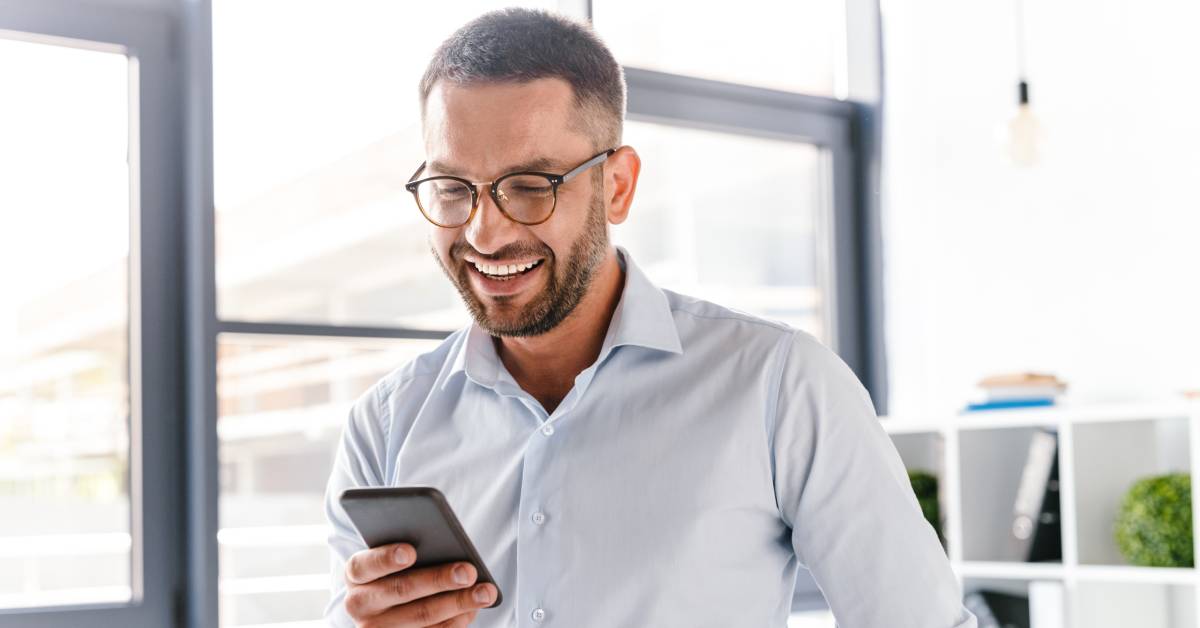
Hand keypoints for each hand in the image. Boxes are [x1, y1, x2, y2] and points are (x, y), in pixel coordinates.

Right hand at [344, 542, 497, 626]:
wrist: (385, 602)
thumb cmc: (397, 567)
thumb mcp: (393, 552)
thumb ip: (409, 546)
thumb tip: (446, 545)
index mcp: (356, 574)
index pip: (366, 565)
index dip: (387, 558)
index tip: (411, 552)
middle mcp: (360, 604)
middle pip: (401, 590)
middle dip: (438, 579)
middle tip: (468, 571)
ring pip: (421, 617)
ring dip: (458, 603)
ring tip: (485, 591)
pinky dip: (456, 621)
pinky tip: (474, 609)